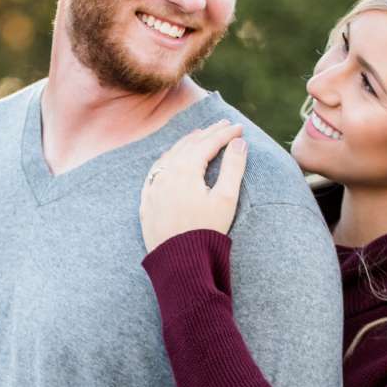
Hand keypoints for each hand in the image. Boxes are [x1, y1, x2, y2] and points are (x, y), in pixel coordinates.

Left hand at [139, 121, 247, 253]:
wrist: (179, 261)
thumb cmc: (205, 231)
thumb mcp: (226, 199)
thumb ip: (233, 167)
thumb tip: (239, 143)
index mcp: (185, 170)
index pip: (208, 144)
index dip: (225, 134)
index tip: (240, 128)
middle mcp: (165, 173)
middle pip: (188, 145)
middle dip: (207, 133)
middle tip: (224, 125)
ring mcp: (153, 187)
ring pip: (170, 155)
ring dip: (187, 143)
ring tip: (200, 135)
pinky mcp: (146, 201)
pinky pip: (156, 171)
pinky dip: (168, 159)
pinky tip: (173, 158)